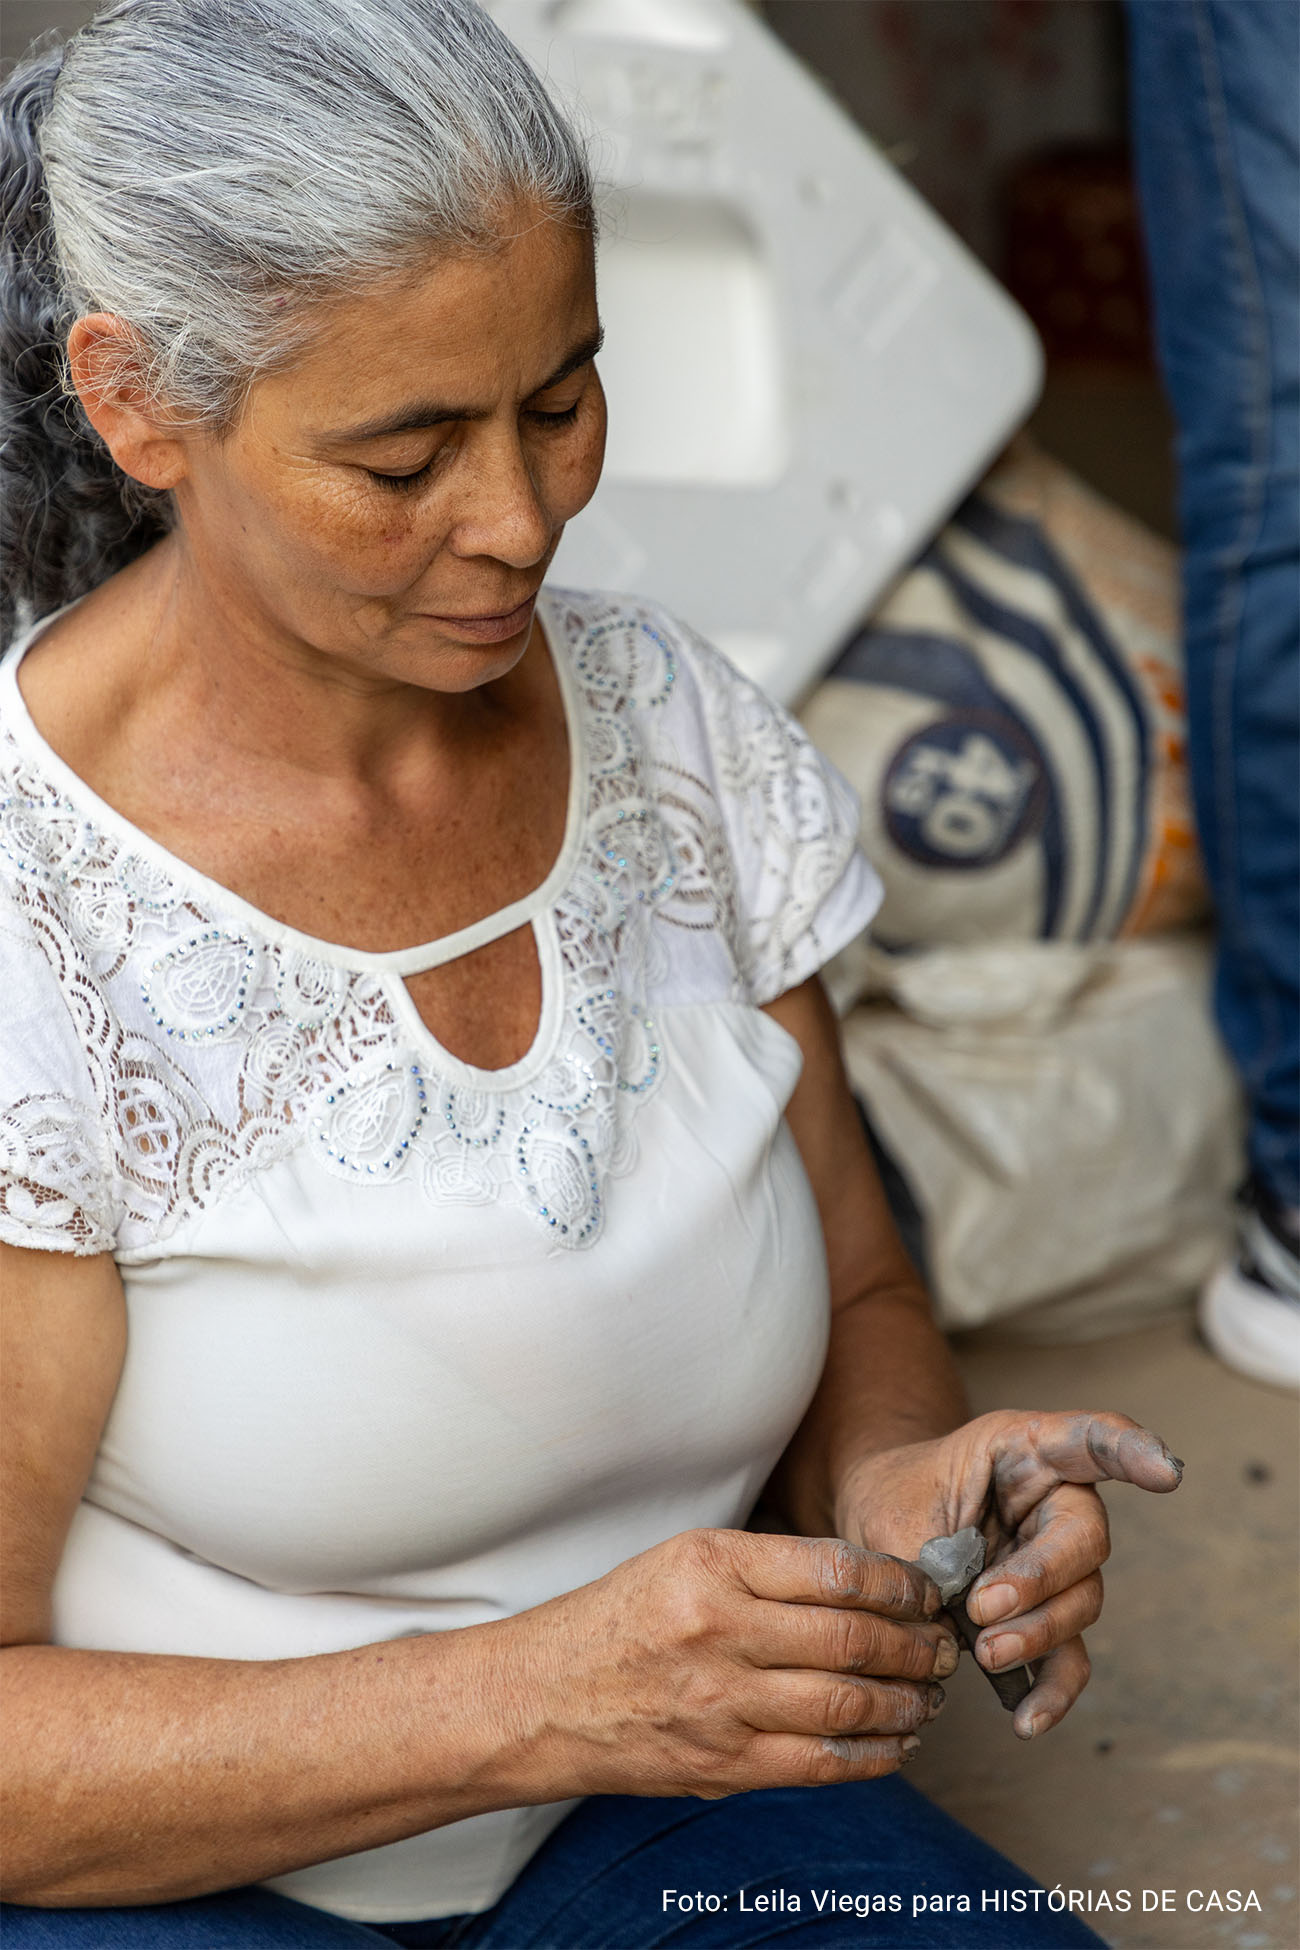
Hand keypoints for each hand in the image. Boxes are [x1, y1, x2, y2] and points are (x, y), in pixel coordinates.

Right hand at [492, 1528, 957, 1801]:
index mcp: (712, 1566)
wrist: (546, 1697)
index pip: (835, 1569)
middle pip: (851, 1639)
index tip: (925, 1591)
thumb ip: (768, 1567)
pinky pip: (820, 1765)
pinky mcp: (724, 1766)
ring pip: (847, 1704)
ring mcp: (722, 1705)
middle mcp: (719, 1631)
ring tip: (930, 1693)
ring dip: (906, 1701)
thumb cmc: (623, 1619)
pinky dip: (873, 1756)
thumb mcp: (685, 1559)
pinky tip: (897, 1742)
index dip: (898, 1584)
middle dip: (916, 1644)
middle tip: (944, 1644)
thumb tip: (866, 1582)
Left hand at [831, 1411, 1182, 1740]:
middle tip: (983, 1607)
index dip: (1131, 1450)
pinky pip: (1068, 1657)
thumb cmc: (897, 1497)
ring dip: (1038, 1633)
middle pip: (1086, 1537)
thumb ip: (935, 1557)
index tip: (1166, 1474)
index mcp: (1023, 1448)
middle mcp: (1054, 1501)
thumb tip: (964, 1627)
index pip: (1089, 1438)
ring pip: (1082, 1600)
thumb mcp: (899, 1508)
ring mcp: (1059, 1560)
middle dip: (1042, 1579)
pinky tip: (1027, 1721)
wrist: (881, 1524)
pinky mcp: (1047, 1615)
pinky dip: (1052, 1691)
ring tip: (984, 1651)